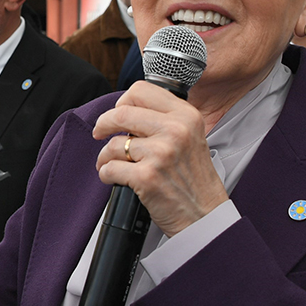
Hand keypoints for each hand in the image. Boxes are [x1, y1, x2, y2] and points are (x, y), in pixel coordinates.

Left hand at [91, 81, 228, 236]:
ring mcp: (161, 153)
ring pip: (114, 144)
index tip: (118, 113)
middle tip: (100, 132)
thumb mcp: (192, 137)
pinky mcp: (147, 177)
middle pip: (122, 113)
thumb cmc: (195, 180)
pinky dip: (106, 174)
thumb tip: (127, 109)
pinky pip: (110, 168)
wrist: (205, 215)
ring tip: (110, 163)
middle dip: (104, 124)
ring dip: (104, 156)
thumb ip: (166, 119)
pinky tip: (113, 178)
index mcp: (186, 115)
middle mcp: (175, 130)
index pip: (142, 90)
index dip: (123, 101)